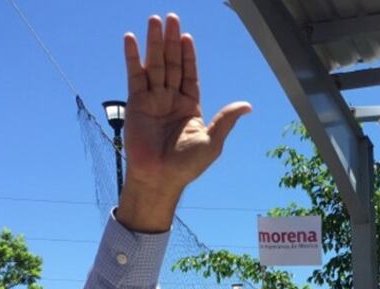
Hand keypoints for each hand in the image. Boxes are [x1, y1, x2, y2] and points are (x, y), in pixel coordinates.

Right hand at [117, 14, 250, 232]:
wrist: (160, 179)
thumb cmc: (187, 166)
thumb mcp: (212, 142)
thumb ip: (225, 120)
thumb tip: (247, 105)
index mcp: (190, 106)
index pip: (189, 74)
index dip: (187, 55)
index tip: (186, 36)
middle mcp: (171, 99)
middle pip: (171, 63)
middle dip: (170, 41)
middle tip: (169, 17)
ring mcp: (153, 100)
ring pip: (154, 65)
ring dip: (154, 43)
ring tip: (154, 20)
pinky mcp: (136, 104)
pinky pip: (135, 76)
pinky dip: (133, 57)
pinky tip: (132, 39)